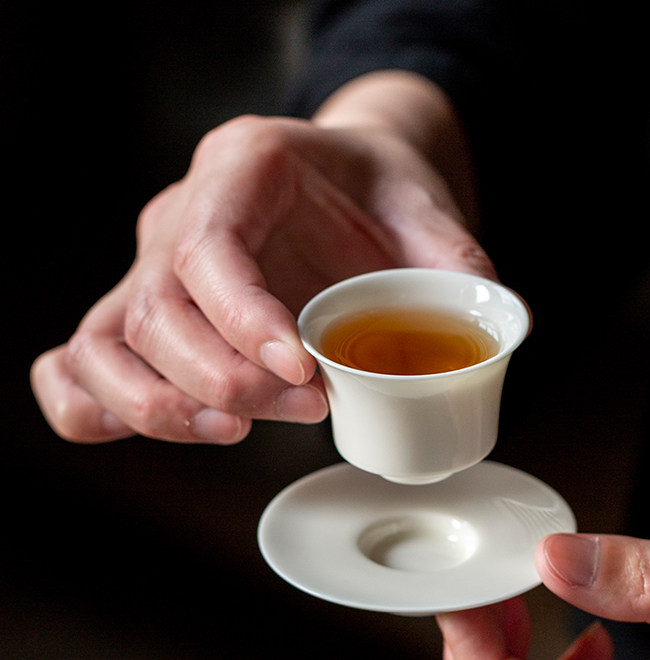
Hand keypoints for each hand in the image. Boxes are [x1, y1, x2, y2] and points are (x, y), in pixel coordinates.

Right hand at [31, 73, 494, 442]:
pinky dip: (100, 411)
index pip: (208, 248)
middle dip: (227, 382)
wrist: (342, 182)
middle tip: (306, 407)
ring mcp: (149, 269)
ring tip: (237, 432)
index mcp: (243, 169)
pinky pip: (78, 365)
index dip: (244, 320)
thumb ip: (455, 261)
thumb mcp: (423, 210)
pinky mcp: (143, 317)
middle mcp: (179, 216)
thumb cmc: (373, 194)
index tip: (305, 372)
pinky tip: (172, 428)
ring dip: (163, 408)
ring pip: (103, 346)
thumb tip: (501, 327)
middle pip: (155, 311)